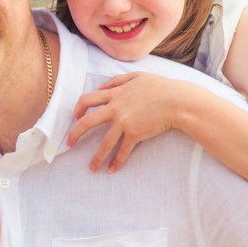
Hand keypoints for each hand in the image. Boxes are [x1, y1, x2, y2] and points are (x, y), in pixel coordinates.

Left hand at [67, 72, 181, 172]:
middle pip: (87, 122)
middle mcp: (115, 108)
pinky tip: (112, 170)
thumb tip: (101, 87)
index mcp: (114, 93)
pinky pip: (122, 150)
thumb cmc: (160, 87)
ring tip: (91, 168)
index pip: (87, 99)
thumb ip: (117, 80)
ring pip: (104, 142)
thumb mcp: (137, 76)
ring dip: (96, 157)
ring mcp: (124, 121)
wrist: (177, 100)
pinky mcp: (135, 133)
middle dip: (75, 134)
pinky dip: (117, 162)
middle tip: (70, 144)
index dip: (78, 109)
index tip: (76, 118)